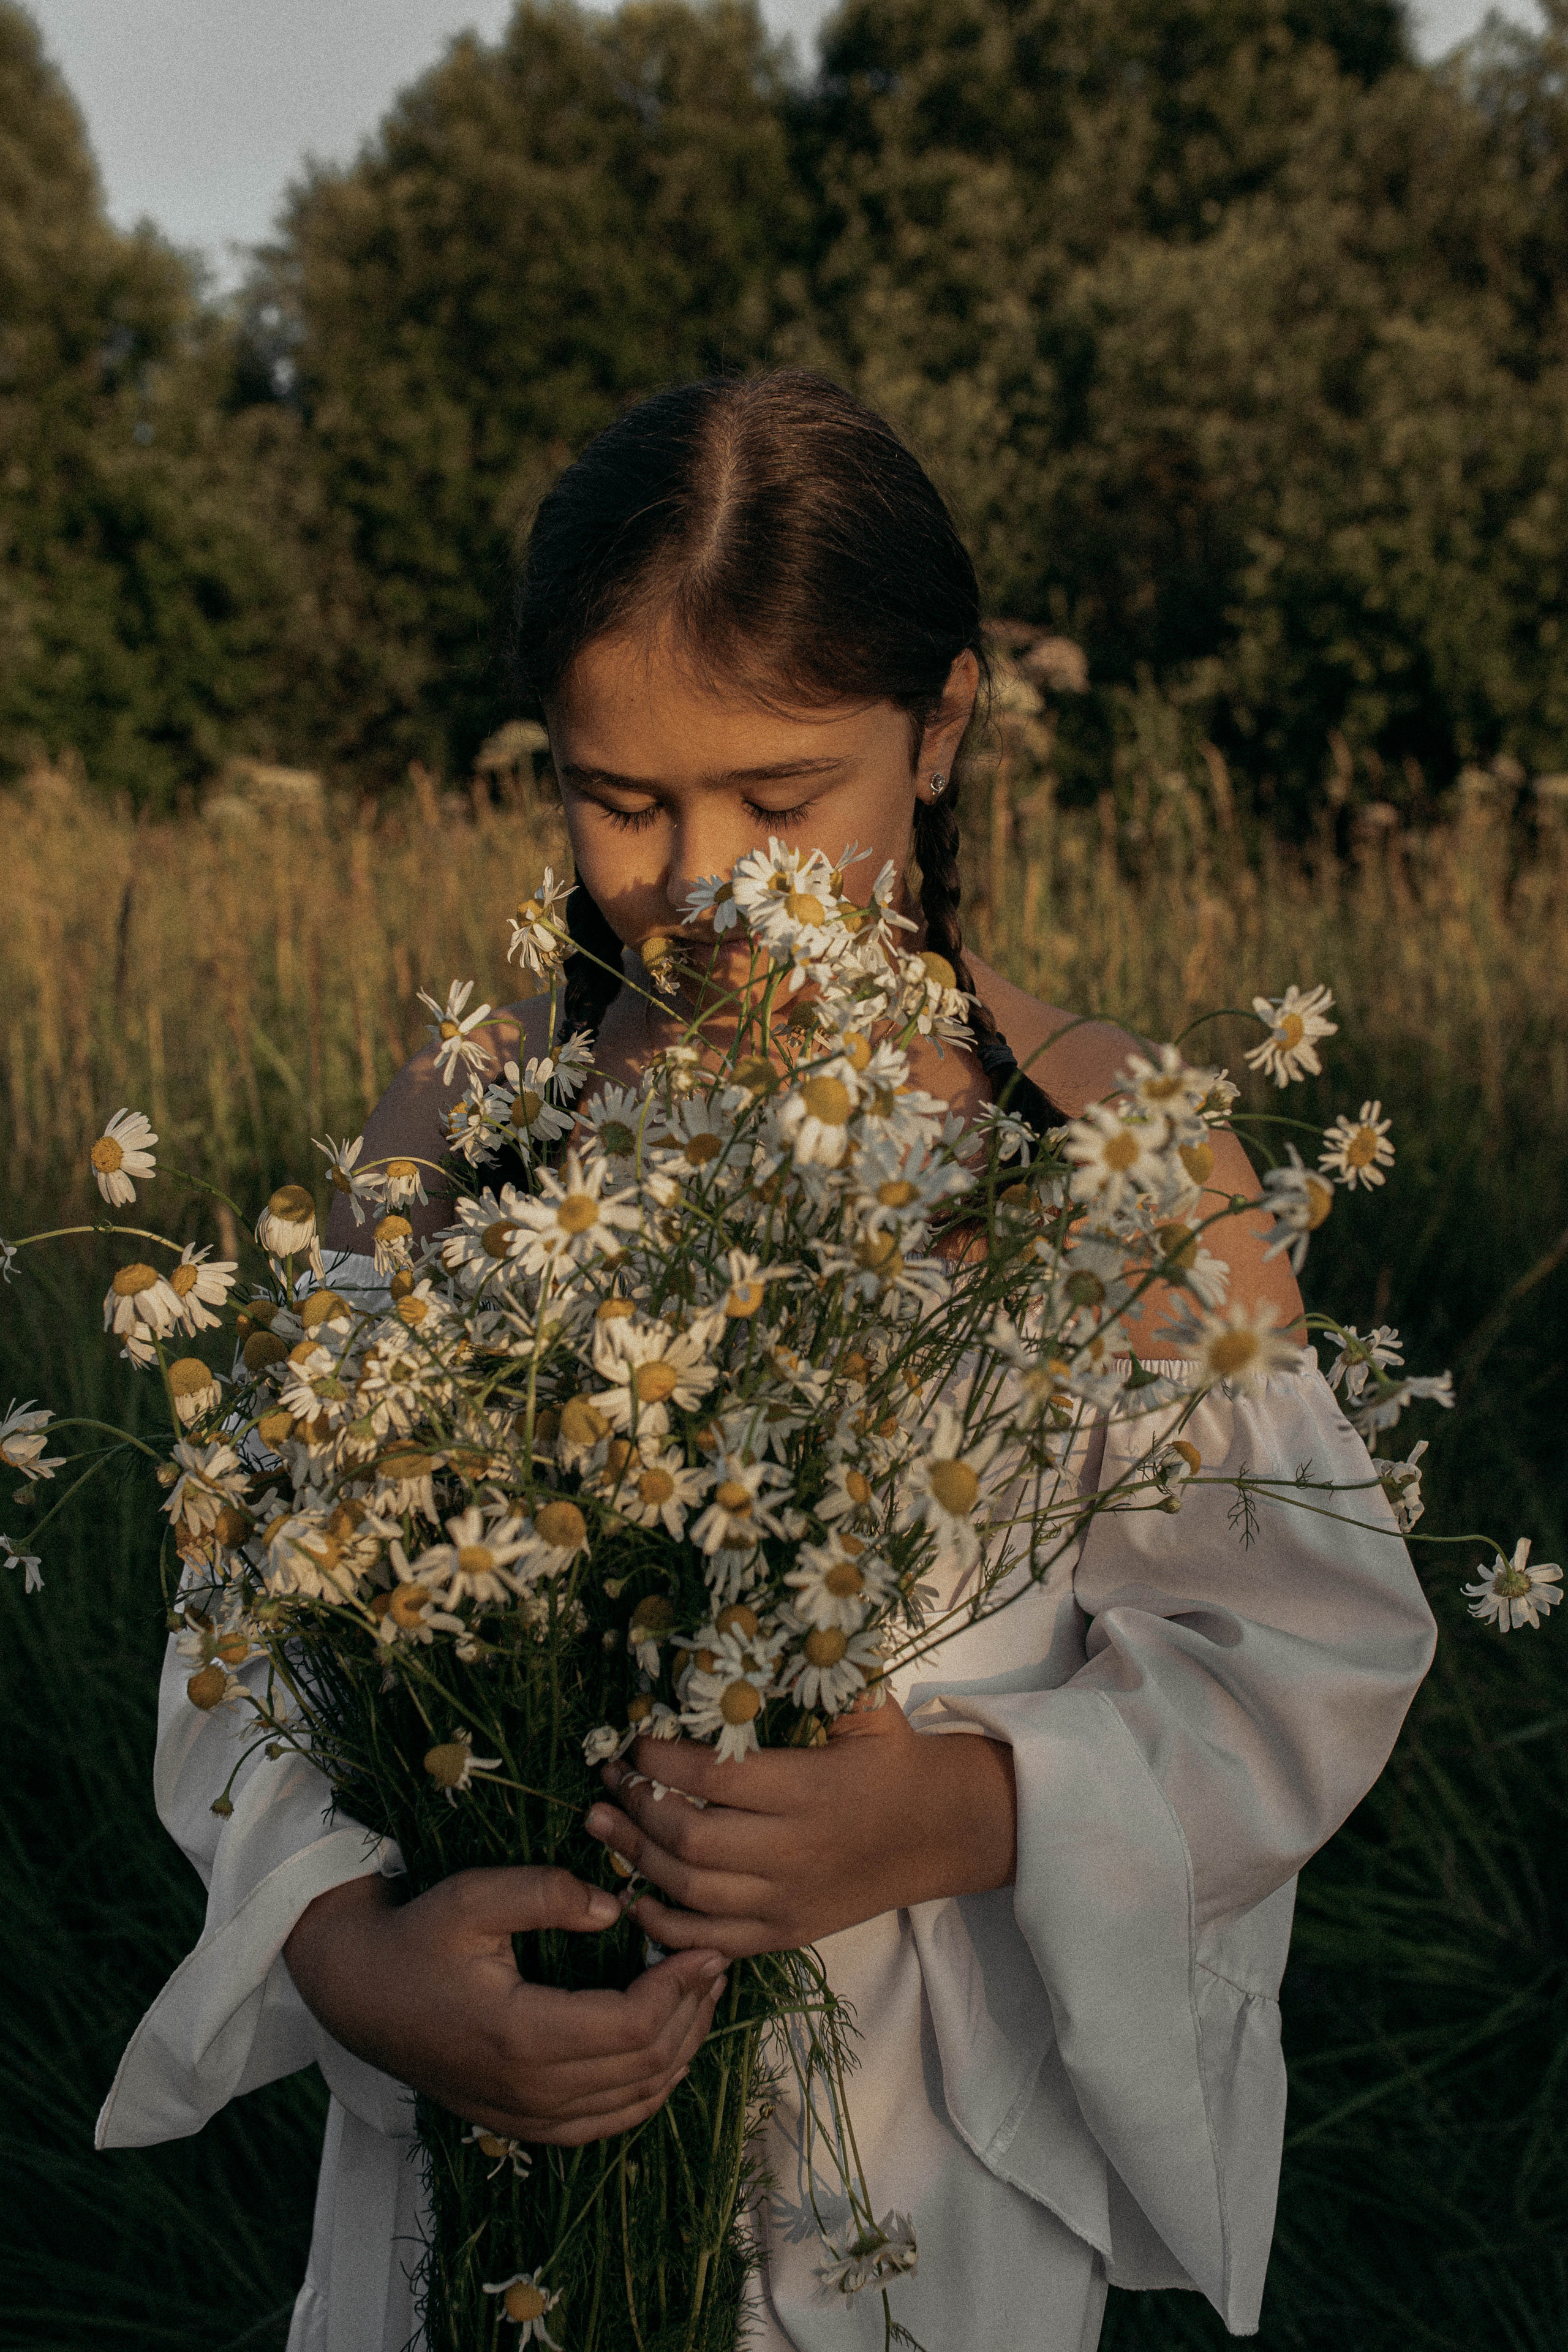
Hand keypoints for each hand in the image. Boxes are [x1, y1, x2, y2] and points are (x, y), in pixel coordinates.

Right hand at [282, 1865, 726, 2142]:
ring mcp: (525, 2117)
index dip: (679, 1988)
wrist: (358, 1993)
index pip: (633, 2027)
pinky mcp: (521, 2125)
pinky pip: (604, 2124)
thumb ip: (545, 1893)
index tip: (703, 1947)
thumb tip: (615, 1909)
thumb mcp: (472, 1896)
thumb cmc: (416, 1937)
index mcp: (520, 2036)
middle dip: (691, 2014)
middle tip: (713, 1962)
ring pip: (632, 2101)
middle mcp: (528, 2091)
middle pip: (644, 2066)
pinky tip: (666, 2054)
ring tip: (701, 1997)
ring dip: (679, 2051)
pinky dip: (646, 2092)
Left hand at [585, 1699, 1016, 1958]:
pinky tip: (635, 1896)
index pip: (712, 1778)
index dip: (658, 1760)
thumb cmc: (895, 1760)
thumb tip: (752, 1637)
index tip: (632, 1740)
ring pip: (691, 1891)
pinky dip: (666, 1926)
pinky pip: (712, 1940)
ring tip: (600, 1825)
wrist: (943, 1832)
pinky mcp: (786, 1932)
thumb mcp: (867, 1709)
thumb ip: (814, 1680)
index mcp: (808, 1790)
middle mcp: (794, 1851)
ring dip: (635, 1859)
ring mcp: (787, 1899)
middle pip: (689, 1839)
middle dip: (634, 1807)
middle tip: (606, 1779)